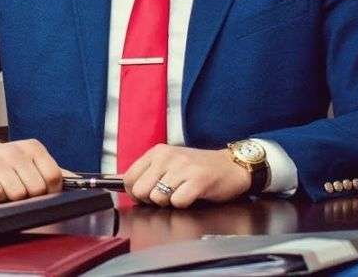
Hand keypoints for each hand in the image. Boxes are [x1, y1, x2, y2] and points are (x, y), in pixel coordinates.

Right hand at [0, 132, 64, 201]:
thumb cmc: (11, 163)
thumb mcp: (34, 161)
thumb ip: (57, 172)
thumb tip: (80, 182)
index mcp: (33, 147)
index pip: (53, 176)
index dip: (52, 190)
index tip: (45, 192)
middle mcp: (15, 151)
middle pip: (37, 188)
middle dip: (32, 196)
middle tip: (23, 189)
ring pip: (18, 194)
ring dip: (14, 198)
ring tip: (9, 188)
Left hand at [123, 144, 251, 208]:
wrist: (232, 165)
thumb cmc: (199, 168)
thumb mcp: (170, 163)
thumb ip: (149, 173)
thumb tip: (125, 187)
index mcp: (157, 152)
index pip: (128, 178)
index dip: (135, 193)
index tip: (147, 195)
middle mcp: (167, 157)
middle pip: (140, 190)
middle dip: (150, 200)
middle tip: (167, 196)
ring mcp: (183, 167)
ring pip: (157, 198)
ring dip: (169, 202)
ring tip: (181, 193)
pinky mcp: (198, 180)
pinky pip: (178, 202)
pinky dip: (183, 204)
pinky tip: (192, 196)